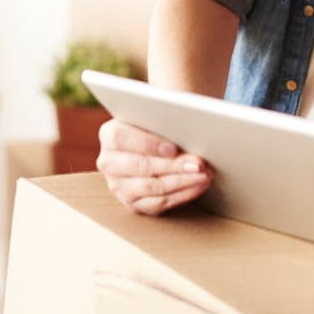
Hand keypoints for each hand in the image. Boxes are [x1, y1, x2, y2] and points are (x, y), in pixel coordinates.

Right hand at [95, 117, 211, 214]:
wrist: (159, 139)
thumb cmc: (160, 121)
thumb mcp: (160, 109)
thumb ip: (167, 111)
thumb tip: (188, 120)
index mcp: (110, 134)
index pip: (123, 137)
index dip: (149, 143)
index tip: (174, 148)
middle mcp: (109, 162)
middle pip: (140, 165)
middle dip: (173, 166)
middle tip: (198, 164)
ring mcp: (119, 185)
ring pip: (151, 187)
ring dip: (181, 182)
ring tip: (203, 174)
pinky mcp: (133, 203)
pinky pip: (158, 204)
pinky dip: (182, 194)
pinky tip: (198, 185)